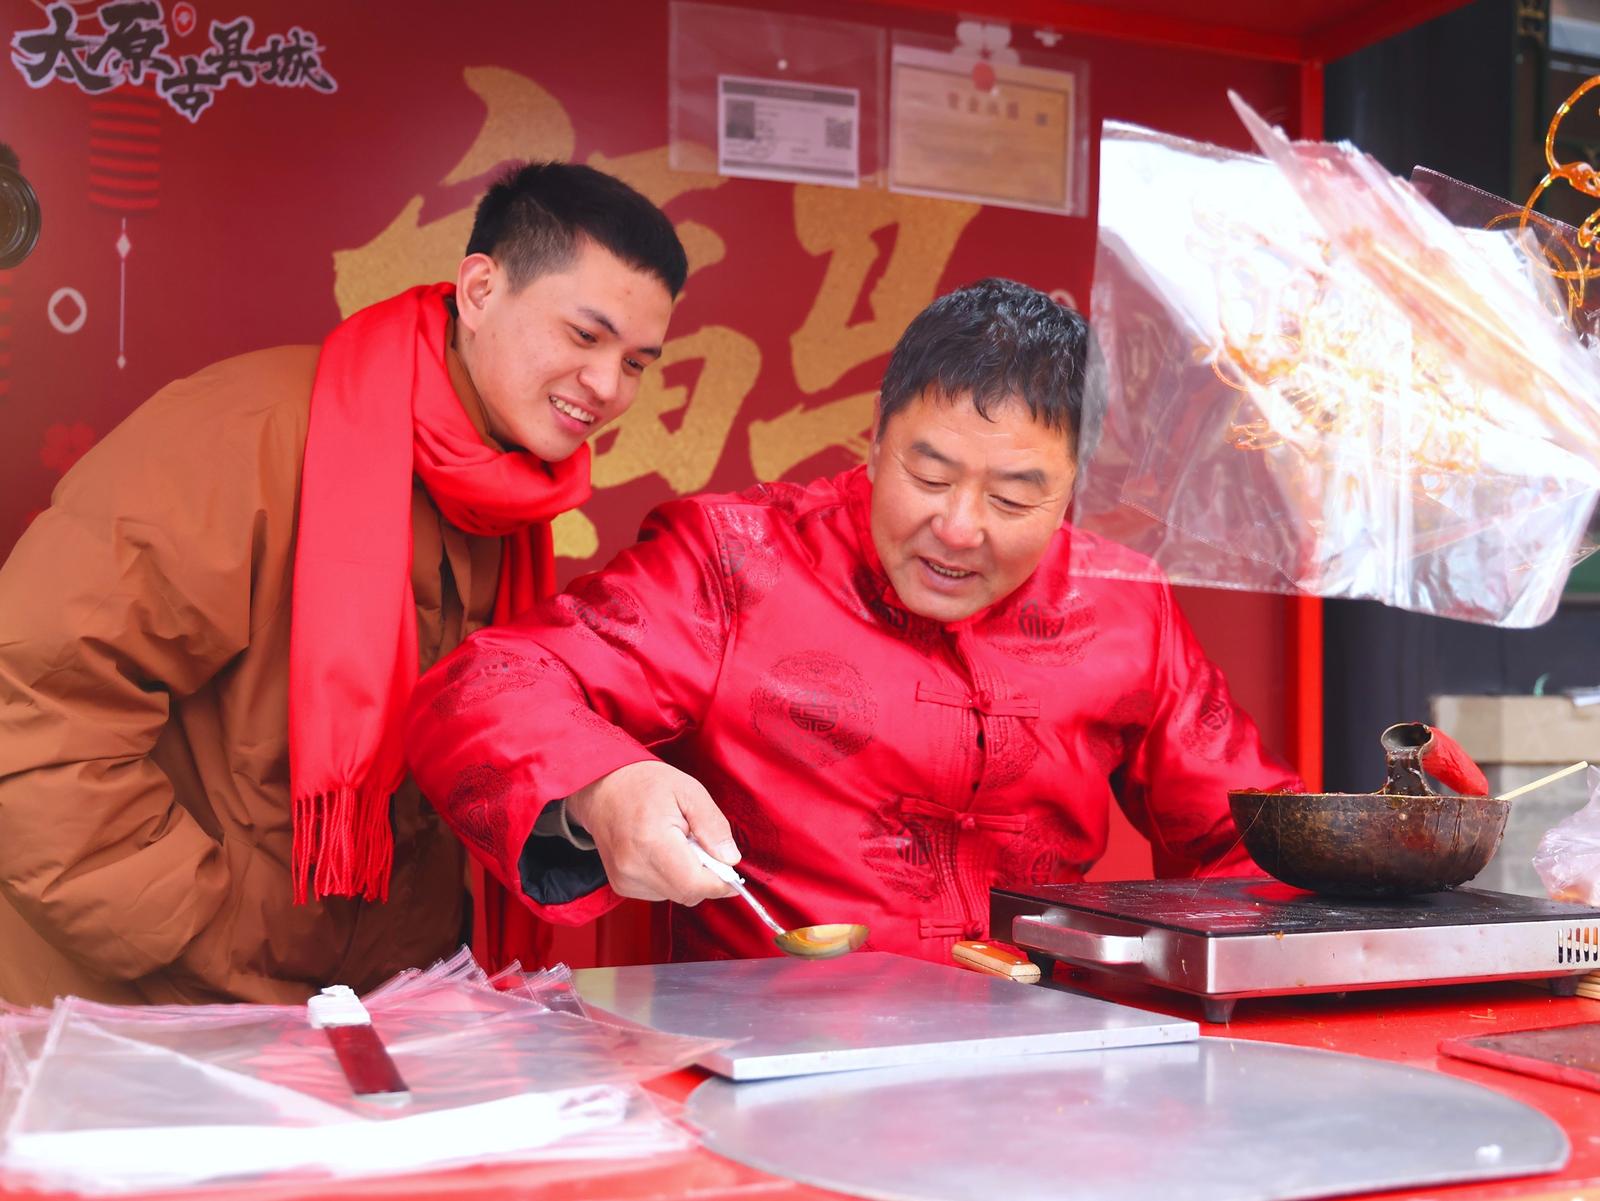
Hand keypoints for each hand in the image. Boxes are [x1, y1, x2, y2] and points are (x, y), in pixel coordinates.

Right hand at [565, 760, 740, 903]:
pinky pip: (661, 892)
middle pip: (687, 893)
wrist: (604, 787)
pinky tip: (663, 853)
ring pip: (676, 895)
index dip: (721, 883)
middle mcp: (633, 866)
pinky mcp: (622, 886)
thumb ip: (713, 826)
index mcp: (651, 841)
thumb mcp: (690, 791)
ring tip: (678, 844)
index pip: (694, 884)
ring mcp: (625, 879)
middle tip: (702, 846)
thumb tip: (730, 859)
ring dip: (688, 877)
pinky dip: (671, 878)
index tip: (734, 875)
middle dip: (706, 877)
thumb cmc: (645, 785)